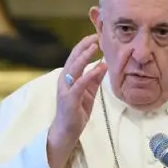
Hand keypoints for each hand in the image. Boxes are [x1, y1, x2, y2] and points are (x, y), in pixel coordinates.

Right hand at [47, 35, 106, 167]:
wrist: (66, 131)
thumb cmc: (76, 112)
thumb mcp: (88, 92)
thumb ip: (94, 79)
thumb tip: (103, 64)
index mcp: (68, 78)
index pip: (75, 57)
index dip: (84, 46)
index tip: (95, 36)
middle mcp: (64, 80)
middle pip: (73, 58)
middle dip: (84, 46)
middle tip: (95, 36)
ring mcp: (66, 89)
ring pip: (74, 68)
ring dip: (84, 56)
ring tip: (95, 46)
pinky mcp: (70, 99)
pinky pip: (80, 84)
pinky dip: (90, 74)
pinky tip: (99, 67)